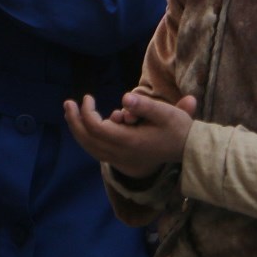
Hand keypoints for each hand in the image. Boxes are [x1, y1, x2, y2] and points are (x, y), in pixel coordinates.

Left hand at [63, 92, 196, 178]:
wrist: (187, 151)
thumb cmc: (179, 129)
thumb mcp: (168, 113)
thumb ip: (145, 105)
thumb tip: (124, 98)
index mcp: (129, 141)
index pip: (97, 128)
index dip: (87, 112)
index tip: (87, 97)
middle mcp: (120, 153)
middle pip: (87, 139)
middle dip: (74, 121)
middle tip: (68, 103)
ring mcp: (120, 159)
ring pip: (89, 147)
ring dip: (77, 130)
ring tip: (71, 114)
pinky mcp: (121, 160)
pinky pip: (96, 151)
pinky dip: (86, 139)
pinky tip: (85, 128)